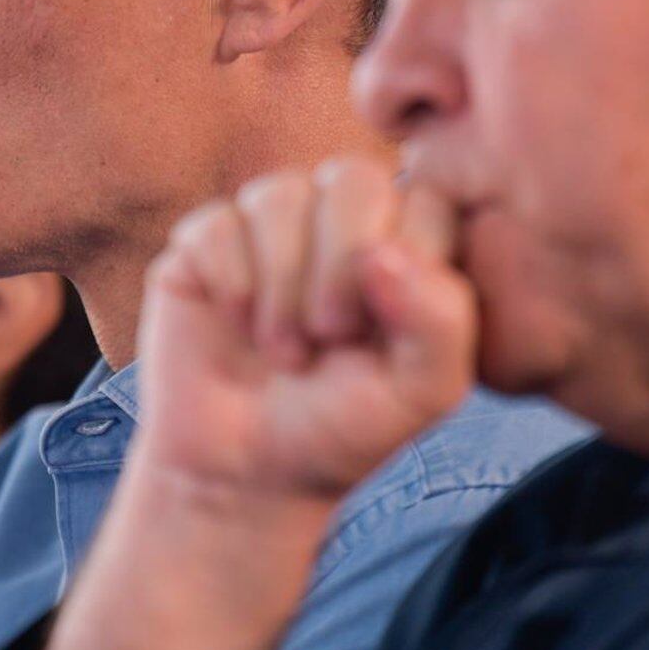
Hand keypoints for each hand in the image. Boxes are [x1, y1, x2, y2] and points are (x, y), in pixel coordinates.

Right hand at [134, 156, 476, 501]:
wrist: (249, 469)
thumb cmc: (344, 425)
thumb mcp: (421, 392)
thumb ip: (442, 321)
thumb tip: (384, 250)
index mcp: (403, 241)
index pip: (424, 200)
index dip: (405, 269)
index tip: (386, 337)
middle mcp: (338, 219)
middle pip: (353, 180)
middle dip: (341, 266)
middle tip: (330, 336)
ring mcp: (270, 225)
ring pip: (280, 196)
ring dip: (284, 287)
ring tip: (285, 349)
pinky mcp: (206, 240)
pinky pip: (219, 225)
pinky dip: (233, 286)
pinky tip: (238, 325)